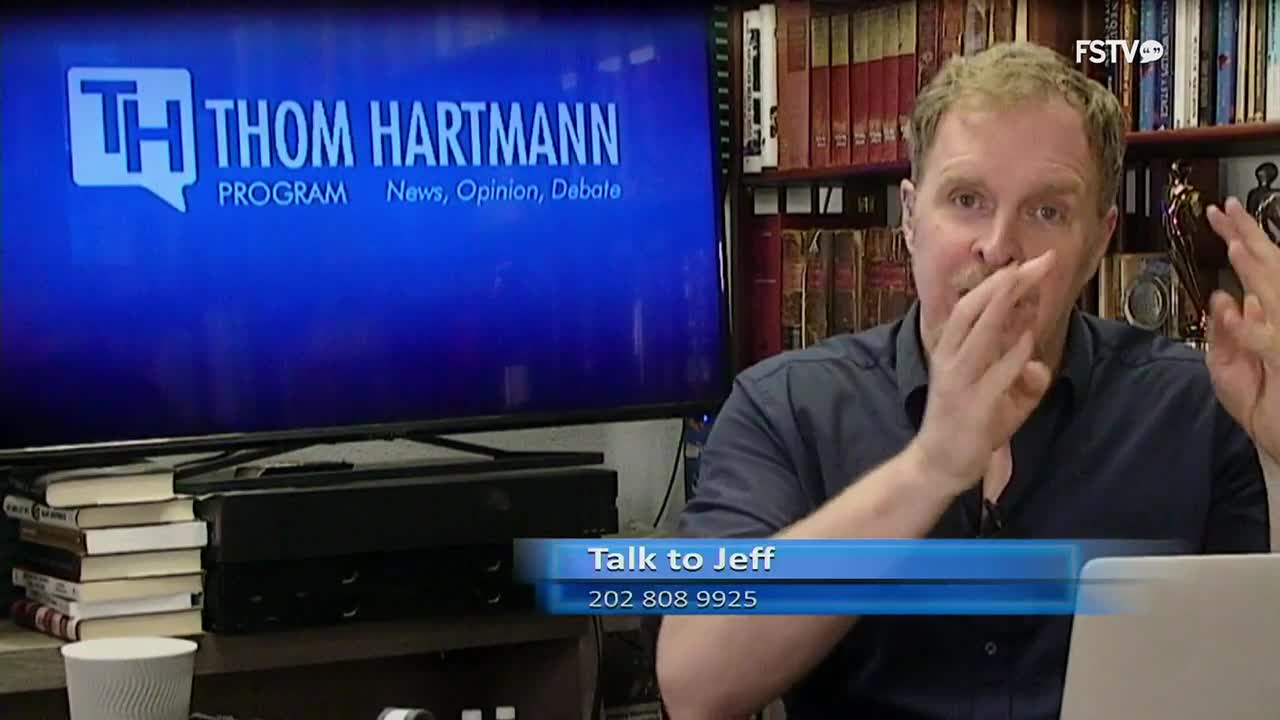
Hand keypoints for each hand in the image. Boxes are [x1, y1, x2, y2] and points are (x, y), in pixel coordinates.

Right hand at [911, 253, 1056, 496]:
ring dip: (1006, 304)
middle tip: (1038, 262)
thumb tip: (1038, 364)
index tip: (1026, 264)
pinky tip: (1029, 337)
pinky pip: (996, 373)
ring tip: (1027, 280)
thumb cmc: (966, 426)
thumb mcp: (996, 395)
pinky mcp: (974, 406)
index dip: (998, 283)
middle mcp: (950, 359)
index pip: (971, 307)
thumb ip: (1020, 376)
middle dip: (1007, 283)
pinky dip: (1013, 353)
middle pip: (974, 309)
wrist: (938, 465)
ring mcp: (960, 381)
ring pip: (980, 332)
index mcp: (950, 351)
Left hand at [1205, 197, 1279, 459]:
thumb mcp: (1233, 371)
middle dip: (1249, 237)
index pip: (1261, 272)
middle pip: (1273, 272)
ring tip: (1237, 241)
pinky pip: (1275, 342)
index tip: (1222, 214)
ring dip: (1258, 270)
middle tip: (1225, 209)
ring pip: (1279, 297)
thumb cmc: (1270, 412)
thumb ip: (1227, 334)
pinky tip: (1245, 305)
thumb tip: (1224, 298)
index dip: (1244, 240)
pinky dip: (1258, 329)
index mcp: (1274, 322)